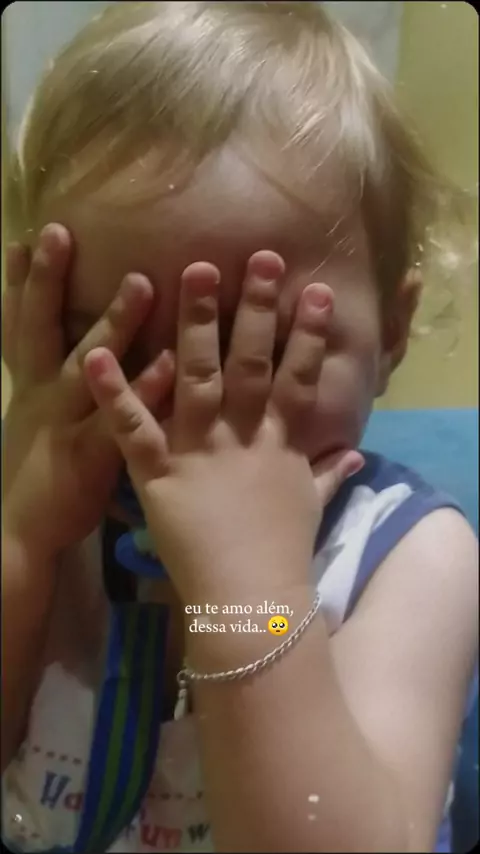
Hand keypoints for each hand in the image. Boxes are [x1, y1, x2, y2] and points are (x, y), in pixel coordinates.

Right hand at [2, 224, 174, 558]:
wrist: (23, 536)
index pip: (19, 325)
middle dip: (47, 282)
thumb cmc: (40, 474)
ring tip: (140, 281)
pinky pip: (124, 418)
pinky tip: (172, 361)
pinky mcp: (90, 456)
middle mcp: (40, 396)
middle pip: (40, 330)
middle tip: (58, 232)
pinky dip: (147, 389)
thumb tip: (84, 350)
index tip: (26, 235)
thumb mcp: (35, 422)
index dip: (21, 282)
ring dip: (112, 323)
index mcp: (27, 387)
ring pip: (87, 365)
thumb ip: (58, 384)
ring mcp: (64, 423)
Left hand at [84, 251, 362, 601]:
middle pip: (249, 361)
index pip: (297, 377)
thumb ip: (329, 472)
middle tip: (258, 258)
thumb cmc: (282, 551)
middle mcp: (240, 434)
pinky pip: (132, 428)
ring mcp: (198, 450)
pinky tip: (96, 354)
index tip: (316, 292)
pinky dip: (113, 392)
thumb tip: (356, 453)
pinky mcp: (157, 473)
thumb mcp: (311, 505)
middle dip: (255, 308)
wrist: (250, 599)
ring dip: (194, 323)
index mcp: (278, 441)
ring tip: (191, 273)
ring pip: (195, 376)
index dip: (308, 334)